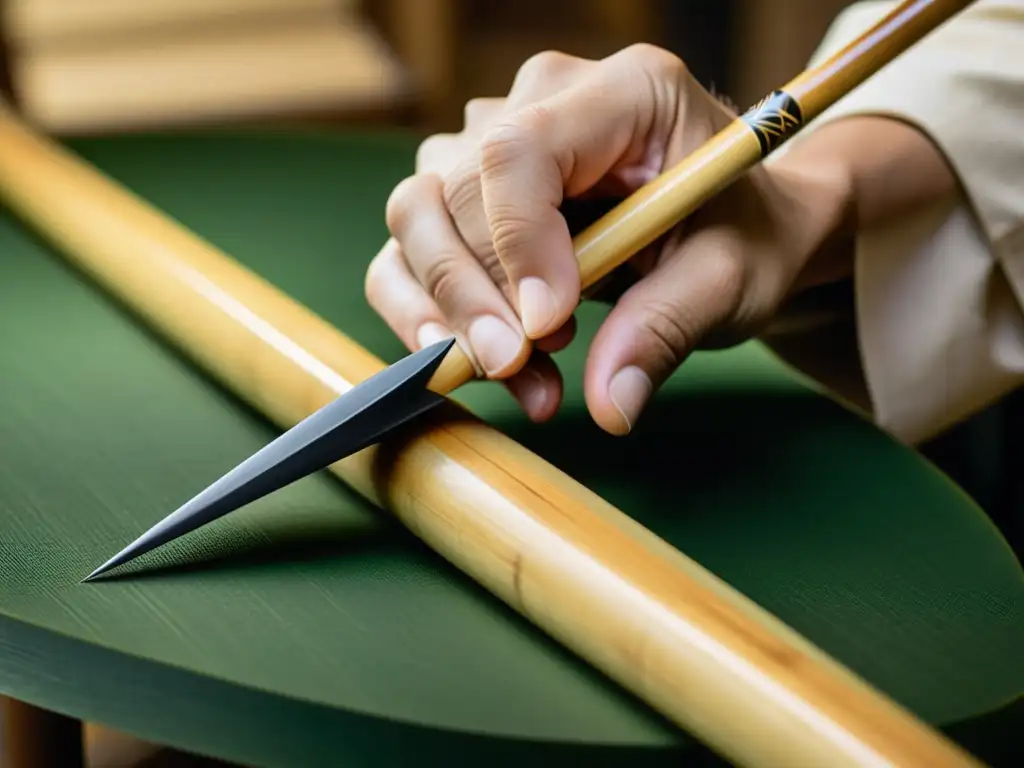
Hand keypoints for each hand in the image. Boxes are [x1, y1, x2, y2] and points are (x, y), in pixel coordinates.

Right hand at [365, 44, 853, 434]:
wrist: (731, 233)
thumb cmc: (740, 235)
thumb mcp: (730, 279)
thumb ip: (667, 329)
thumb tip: (608, 406)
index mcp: (622, 91)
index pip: (518, 150)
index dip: (516, 243)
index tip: (546, 326)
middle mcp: (539, 102)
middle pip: (448, 190)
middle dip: (474, 297)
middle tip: (519, 367)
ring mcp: (490, 146)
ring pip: (414, 221)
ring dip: (449, 314)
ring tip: (520, 375)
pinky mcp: (466, 198)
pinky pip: (409, 254)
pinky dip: (429, 317)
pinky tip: (483, 365)